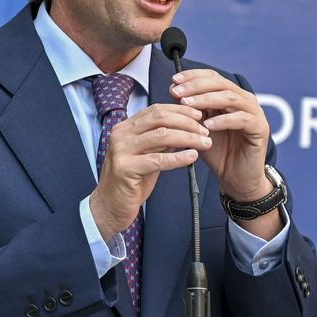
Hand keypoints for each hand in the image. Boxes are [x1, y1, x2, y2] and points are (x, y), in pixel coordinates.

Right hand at [88, 103, 209, 237]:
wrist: (110, 206)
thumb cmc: (131, 181)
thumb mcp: (147, 154)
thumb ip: (161, 141)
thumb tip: (187, 128)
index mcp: (125, 128)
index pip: (155, 110)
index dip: (180, 110)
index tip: (199, 115)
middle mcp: (120, 135)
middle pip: (159, 118)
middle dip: (186, 122)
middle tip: (205, 130)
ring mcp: (121, 151)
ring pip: (161, 135)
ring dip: (188, 137)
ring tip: (205, 143)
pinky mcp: (125, 169)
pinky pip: (157, 160)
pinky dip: (178, 157)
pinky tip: (192, 156)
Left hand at [169, 69, 271, 198]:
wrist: (235, 178)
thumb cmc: (218, 152)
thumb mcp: (199, 128)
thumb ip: (191, 110)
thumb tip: (174, 90)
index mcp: (230, 96)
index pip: (213, 77)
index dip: (193, 76)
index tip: (174, 80)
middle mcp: (244, 101)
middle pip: (221, 83)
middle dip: (196, 86)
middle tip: (178, 92)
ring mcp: (255, 113)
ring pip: (231, 98)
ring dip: (207, 99)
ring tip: (188, 105)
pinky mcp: (261, 129)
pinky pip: (242, 119)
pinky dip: (223, 120)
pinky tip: (207, 124)